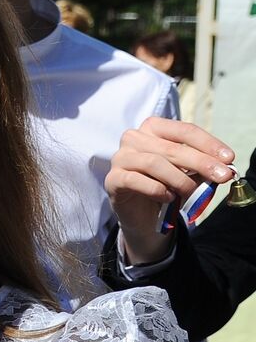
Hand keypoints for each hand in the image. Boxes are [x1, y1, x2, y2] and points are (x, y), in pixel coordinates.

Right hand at [105, 117, 236, 264]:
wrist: (142, 213)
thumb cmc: (165, 185)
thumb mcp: (187, 171)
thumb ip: (201, 165)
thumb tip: (223, 166)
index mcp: (153, 128)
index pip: (184, 130)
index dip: (208, 144)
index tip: (229, 158)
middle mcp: (133, 138)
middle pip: (172, 147)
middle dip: (201, 163)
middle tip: (222, 176)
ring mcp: (120, 158)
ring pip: (154, 163)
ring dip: (179, 179)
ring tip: (190, 191)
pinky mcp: (113, 179)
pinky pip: (136, 181)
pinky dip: (157, 190)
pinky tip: (168, 197)